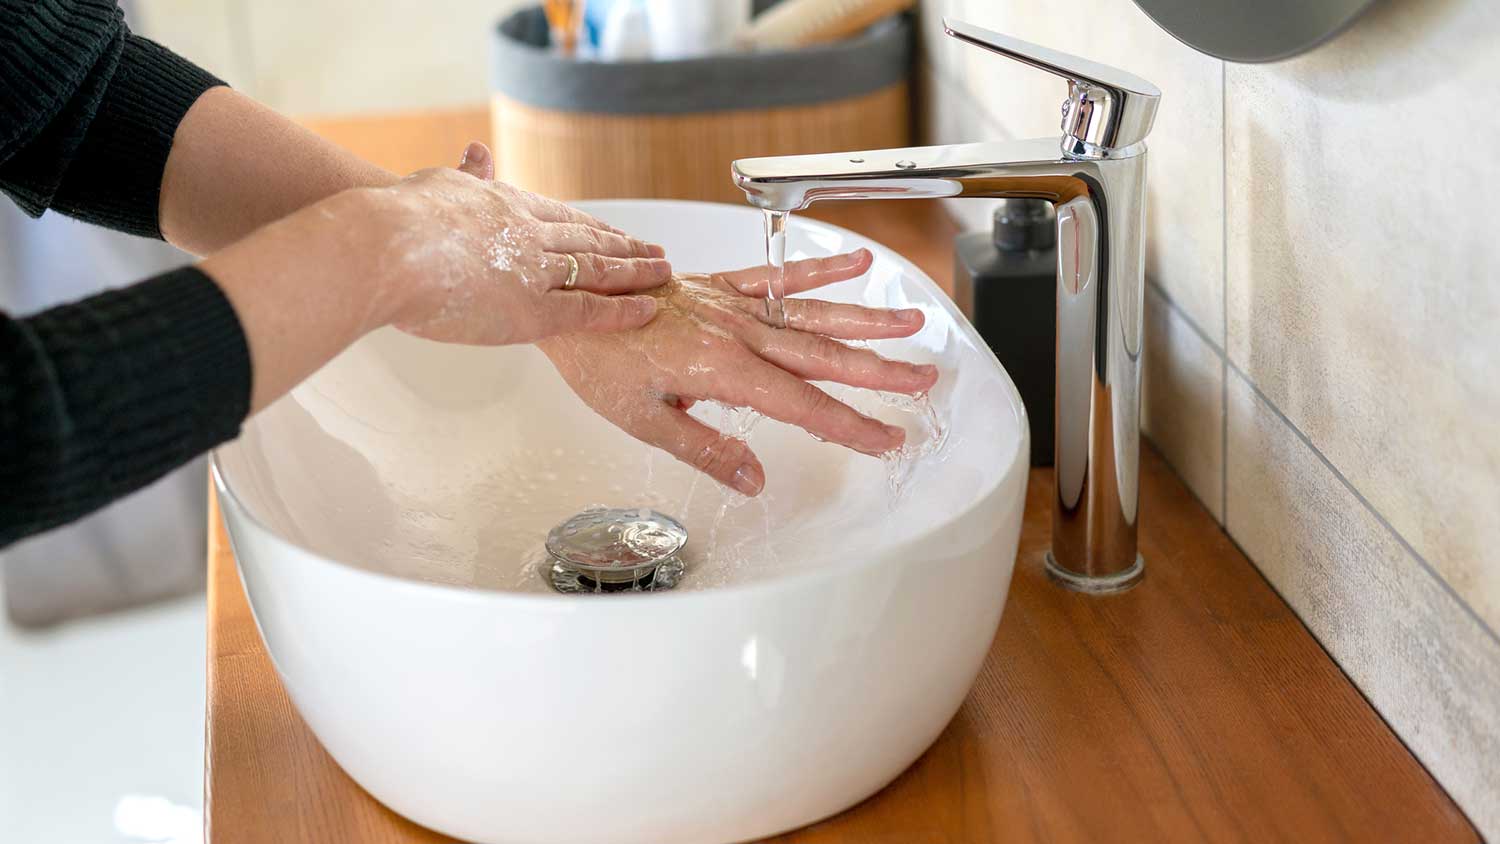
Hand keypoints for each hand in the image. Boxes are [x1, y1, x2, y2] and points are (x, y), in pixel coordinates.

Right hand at [368, 142, 671, 344]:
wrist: (386, 246)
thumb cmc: (393, 220)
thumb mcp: (434, 184)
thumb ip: (462, 176)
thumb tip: (477, 152)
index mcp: (503, 205)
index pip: (559, 216)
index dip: (590, 225)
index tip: (612, 230)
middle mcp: (529, 234)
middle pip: (589, 241)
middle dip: (625, 246)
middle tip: (656, 251)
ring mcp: (535, 272)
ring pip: (600, 271)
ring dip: (636, 272)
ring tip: (665, 273)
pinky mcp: (534, 310)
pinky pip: (590, 311)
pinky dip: (624, 310)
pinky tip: (649, 308)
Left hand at [538, 250, 938, 495]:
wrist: (567, 296)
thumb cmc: (597, 358)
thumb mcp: (641, 419)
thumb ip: (705, 448)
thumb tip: (754, 479)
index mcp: (722, 369)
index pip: (801, 405)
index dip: (848, 425)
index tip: (886, 440)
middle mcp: (736, 334)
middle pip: (822, 356)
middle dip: (878, 371)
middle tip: (924, 379)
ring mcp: (731, 307)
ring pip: (811, 315)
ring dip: (865, 320)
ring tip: (911, 322)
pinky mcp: (719, 287)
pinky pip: (776, 279)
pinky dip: (816, 270)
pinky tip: (855, 261)